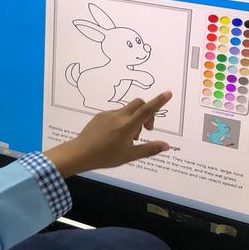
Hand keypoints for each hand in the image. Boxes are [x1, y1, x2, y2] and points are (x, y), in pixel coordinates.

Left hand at [44, 92, 171, 177]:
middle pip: (138, 104)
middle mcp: (118, 116)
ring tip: (129, 139)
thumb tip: (166, 145)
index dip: (158, 101)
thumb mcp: (130, 155)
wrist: (80, 152)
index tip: (168, 93)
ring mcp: (108, 114)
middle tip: (147, 130)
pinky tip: (116, 136)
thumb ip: (149, 149)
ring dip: (134, 120)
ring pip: (127, 110)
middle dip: (147, 113)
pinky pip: (116, 114)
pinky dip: (123, 121)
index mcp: (127, 125)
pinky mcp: (100, 116)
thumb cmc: (106, 156)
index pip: (147, 110)